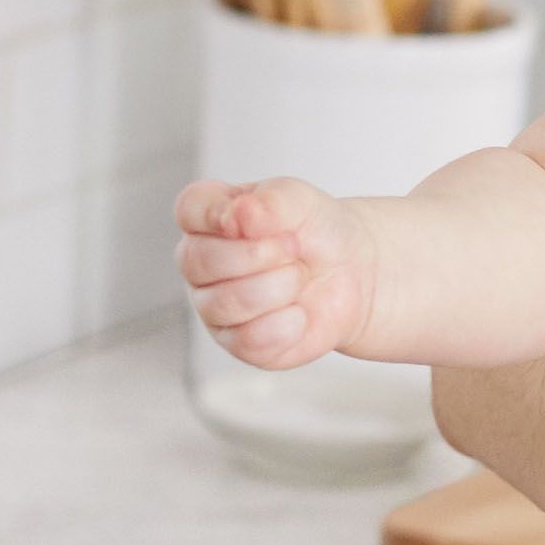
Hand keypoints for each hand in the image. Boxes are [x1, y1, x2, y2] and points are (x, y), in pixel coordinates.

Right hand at [173, 174, 378, 367]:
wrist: (355, 272)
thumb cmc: (317, 232)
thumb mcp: (302, 202)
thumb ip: (271, 201)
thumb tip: (239, 212)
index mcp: (210, 219)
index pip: (189, 210)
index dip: (215, 213)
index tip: (250, 215)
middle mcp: (201, 264)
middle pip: (197, 261)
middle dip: (259, 253)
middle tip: (295, 247)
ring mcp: (214, 307)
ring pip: (225, 304)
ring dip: (279, 286)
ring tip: (300, 276)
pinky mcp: (238, 343)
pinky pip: (250, 340)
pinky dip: (289, 321)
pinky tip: (300, 309)